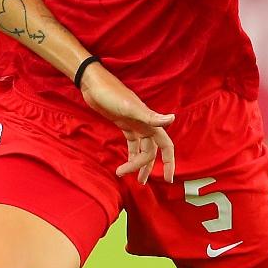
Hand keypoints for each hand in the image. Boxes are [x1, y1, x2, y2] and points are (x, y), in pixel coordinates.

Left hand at [79, 63, 174, 183]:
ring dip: (139, 164)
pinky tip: (126, 164)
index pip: (166, 146)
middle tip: (139, 182)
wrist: (94, 85)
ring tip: (134, 179)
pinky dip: (131, 154)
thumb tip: (172, 119)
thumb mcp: (130, 107)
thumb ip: (150, 116)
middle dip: (147, 167)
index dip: (169, 162)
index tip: (168, 179)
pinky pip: (132, 144)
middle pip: (151, 151)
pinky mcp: (124, 124)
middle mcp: (145, 124)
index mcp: (150, 122)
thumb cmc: (111, 94)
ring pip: (142, 149)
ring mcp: (135, 125)